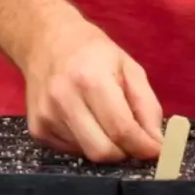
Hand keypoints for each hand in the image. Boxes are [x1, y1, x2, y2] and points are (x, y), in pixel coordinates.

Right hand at [20, 15, 163, 162]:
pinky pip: (70, 151)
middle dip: (123, 152)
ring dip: (104, 144)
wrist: (44, 41)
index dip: (143, 147)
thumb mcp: (129, 68)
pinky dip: (85, 142)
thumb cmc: (91, 52)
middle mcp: (63, 100)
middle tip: (131, 139)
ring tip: (102, 118)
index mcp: (90, 80)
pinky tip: (83, 119)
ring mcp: (46, 116)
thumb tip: (157, 144)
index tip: (156, 151)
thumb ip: (147, 106)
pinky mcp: (37, 129)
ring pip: (87, 153)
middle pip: (102, 151)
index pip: (121, 129)